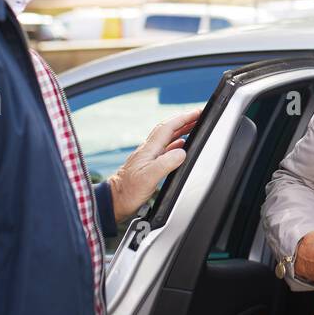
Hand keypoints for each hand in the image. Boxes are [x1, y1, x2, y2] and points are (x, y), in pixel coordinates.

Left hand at [108, 107, 201, 222]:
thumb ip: (166, 163)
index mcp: (149, 149)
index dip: (184, 118)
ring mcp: (148, 157)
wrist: (115, 201)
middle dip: (184, 120)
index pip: (168, 128)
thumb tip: (182, 152)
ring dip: (181, 130)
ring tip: (194, 127)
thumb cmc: (128, 191)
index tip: (197, 113)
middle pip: (168, 129)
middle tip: (199, 116)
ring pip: (167, 138)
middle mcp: (148, 150)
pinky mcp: (149, 165)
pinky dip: (176, 144)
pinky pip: (166, 149)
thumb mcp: (149, 177)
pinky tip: (182, 147)